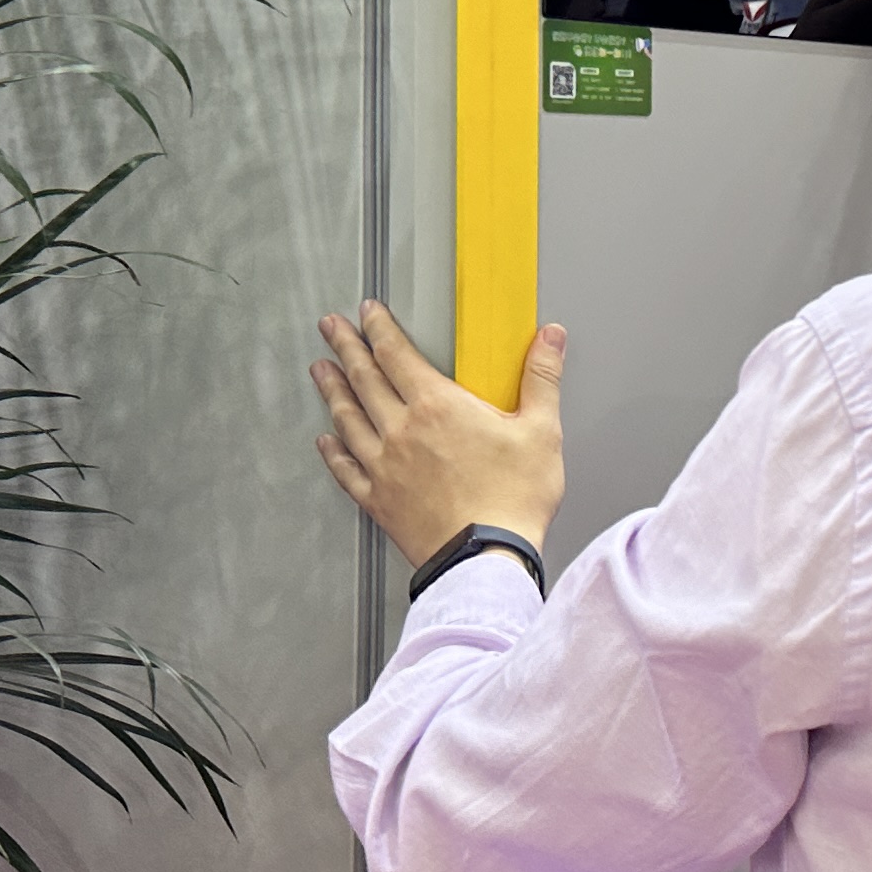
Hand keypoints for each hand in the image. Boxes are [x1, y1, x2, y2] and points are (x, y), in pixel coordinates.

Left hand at [311, 301, 565, 567]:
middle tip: (331, 328)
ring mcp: (385, 465)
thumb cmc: (513, 500)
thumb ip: (541, 378)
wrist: (485, 558)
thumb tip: (549, 338)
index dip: (379, 328)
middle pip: (364, 378)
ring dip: (332, 390)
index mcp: (438, 406)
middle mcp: (402, 430)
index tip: (368, 313)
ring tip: (321, 371)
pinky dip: (333, 452)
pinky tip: (326, 442)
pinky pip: (346, 469)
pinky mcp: (379, 499)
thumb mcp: (541, 431)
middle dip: (346, 347)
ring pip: (347, 418)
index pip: (397, 354)